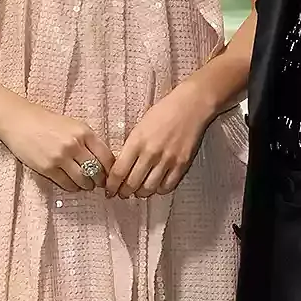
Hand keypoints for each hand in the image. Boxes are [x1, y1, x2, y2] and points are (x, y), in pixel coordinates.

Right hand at [0, 100, 113, 193]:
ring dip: (87, 185)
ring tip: (86, 185)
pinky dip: (72, 187)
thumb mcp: (73, 125)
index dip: (111, 170)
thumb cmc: (47, 122)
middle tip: (99, 183)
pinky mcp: (48, 168)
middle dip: (100, 180)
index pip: (107, 157)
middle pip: (97, 171)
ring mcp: (61, 157)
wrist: (18, 121)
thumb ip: (88, 141)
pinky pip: (67, 184)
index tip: (110, 175)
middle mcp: (74, 145)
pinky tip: (72, 184)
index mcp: (84, 132)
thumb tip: (103, 162)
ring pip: (83, 180)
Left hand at [106, 78, 214, 199]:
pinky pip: (167, 186)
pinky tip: (156, 186)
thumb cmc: (164, 112)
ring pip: (149, 188)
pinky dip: (159, 190)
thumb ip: (131, 147)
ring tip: (138, 192)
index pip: (119, 172)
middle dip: (124, 192)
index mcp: (137, 142)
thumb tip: (121, 167)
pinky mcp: (182, 164)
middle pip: (132, 184)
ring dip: (141, 194)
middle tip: (122, 193)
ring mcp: (168, 160)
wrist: (191, 106)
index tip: (109, 190)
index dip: (112, 186)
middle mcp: (151, 153)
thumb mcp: (139, 126)